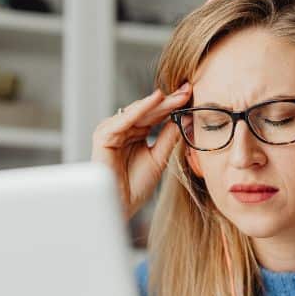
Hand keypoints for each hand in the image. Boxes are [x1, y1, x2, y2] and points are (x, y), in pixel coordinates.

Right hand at [91, 82, 190, 219]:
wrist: (121, 206)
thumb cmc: (136, 186)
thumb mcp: (159, 157)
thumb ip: (168, 137)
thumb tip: (184, 117)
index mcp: (134, 133)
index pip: (155, 115)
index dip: (173, 105)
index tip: (191, 94)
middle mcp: (122, 129)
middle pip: (147, 111)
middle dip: (168, 101)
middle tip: (187, 89)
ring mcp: (111, 132)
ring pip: (137, 112)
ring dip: (157, 103)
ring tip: (176, 95)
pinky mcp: (103, 137)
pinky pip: (123, 120)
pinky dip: (139, 110)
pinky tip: (155, 100)